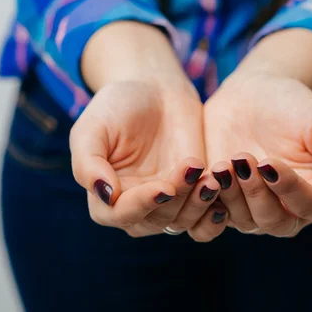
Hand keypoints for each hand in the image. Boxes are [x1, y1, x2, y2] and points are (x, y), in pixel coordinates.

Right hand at [70, 22, 226, 240]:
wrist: (156, 90)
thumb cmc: (118, 106)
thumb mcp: (93, 127)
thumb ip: (88, 162)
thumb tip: (105, 194)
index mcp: (105, 197)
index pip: (120, 215)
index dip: (142, 205)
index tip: (164, 187)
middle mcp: (136, 207)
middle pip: (156, 221)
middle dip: (177, 200)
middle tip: (193, 170)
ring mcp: (168, 204)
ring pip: (183, 221)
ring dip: (199, 204)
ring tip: (212, 178)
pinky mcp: (194, 196)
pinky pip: (205, 219)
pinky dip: (215, 215)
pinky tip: (223, 191)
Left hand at [205, 72, 311, 236]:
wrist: (254, 92)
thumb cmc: (296, 106)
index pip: (306, 206)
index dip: (287, 188)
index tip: (269, 162)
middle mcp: (286, 209)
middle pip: (272, 222)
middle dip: (255, 192)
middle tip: (241, 159)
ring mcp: (252, 207)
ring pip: (243, 221)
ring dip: (231, 195)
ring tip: (223, 164)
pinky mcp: (223, 200)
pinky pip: (214, 213)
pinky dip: (208, 199)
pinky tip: (205, 175)